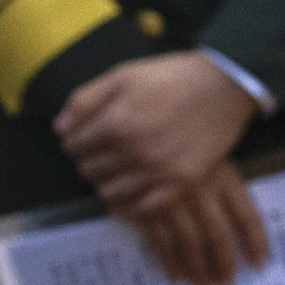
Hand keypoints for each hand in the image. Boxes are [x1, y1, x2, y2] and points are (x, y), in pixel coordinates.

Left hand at [59, 52, 269, 279]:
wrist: (223, 86)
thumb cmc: (172, 76)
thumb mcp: (123, 75)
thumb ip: (85, 100)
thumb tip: (60, 129)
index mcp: (116, 123)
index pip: (73, 145)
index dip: (74, 140)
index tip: (84, 137)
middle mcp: (134, 152)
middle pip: (89, 170)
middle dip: (88, 160)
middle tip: (101, 152)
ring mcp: (158, 170)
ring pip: (110, 193)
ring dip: (105, 183)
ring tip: (115, 171)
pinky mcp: (180, 182)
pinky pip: (144, 209)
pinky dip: (129, 207)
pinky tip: (127, 198)